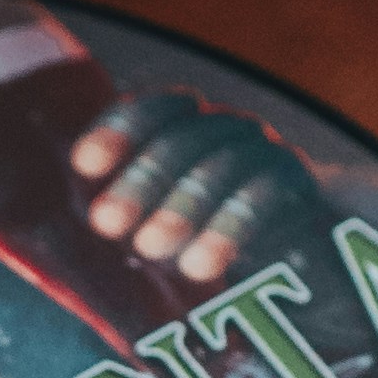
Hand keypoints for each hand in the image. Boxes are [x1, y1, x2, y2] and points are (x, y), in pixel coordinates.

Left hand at [66, 91, 324, 290]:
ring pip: (221, 164)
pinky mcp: (299, 186)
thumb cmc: (207, 247)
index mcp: (190, 129)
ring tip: (150, 248)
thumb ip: (125, 222)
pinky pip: (264, 193)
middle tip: (106, 225)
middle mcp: (227, 131)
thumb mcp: (159, 231)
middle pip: (182, 138)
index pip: (154, 110)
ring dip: (181, 205)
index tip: (84, 165)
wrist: (305, 260)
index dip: (119, 128)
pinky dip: (229, 227)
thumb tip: (72, 229)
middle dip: (140, 179)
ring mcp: (266, 152)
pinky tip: (200, 266)